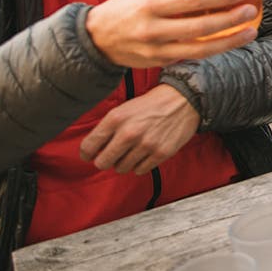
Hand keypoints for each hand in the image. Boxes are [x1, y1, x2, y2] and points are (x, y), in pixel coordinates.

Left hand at [79, 84, 200, 174]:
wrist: (183, 100)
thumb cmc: (152, 104)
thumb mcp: (124, 109)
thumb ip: (108, 128)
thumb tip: (93, 150)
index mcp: (116, 118)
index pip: (88, 147)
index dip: (87, 154)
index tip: (90, 155)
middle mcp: (129, 132)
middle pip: (103, 163)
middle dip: (105, 160)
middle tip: (112, 155)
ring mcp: (145, 144)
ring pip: (121, 168)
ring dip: (124, 162)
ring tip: (132, 151)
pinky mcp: (160, 153)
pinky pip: (139, 170)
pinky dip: (139, 165)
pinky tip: (144, 153)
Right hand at [85, 0, 257, 68]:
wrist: (96, 39)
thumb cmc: (125, 8)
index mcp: (151, 5)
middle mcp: (154, 29)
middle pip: (200, 26)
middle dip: (230, 19)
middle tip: (250, 10)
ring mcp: (157, 50)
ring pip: (200, 49)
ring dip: (229, 40)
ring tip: (250, 31)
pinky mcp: (160, 63)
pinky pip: (192, 56)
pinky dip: (213, 48)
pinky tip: (230, 40)